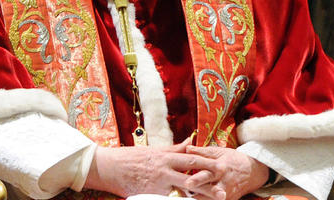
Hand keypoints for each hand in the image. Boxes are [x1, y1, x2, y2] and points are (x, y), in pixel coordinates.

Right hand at [84, 139, 217, 197]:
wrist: (109, 168)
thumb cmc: (131, 158)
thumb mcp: (155, 150)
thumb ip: (174, 148)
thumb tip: (190, 140)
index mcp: (166, 156)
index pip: (192, 158)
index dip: (208, 162)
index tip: (223, 166)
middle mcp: (165, 169)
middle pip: (192, 175)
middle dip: (209, 182)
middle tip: (224, 189)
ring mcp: (158, 183)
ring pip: (183, 191)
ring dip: (198, 197)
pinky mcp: (152, 194)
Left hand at [184, 146, 268, 199]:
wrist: (252, 172)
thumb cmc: (232, 160)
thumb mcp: (219, 152)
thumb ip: (202, 152)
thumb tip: (187, 148)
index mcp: (219, 166)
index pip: (204, 167)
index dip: (193, 170)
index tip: (184, 176)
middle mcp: (222, 180)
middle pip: (208, 185)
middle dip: (198, 185)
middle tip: (188, 186)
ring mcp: (226, 192)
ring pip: (210, 197)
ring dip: (199, 196)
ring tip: (188, 195)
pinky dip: (205, 199)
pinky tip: (197, 197)